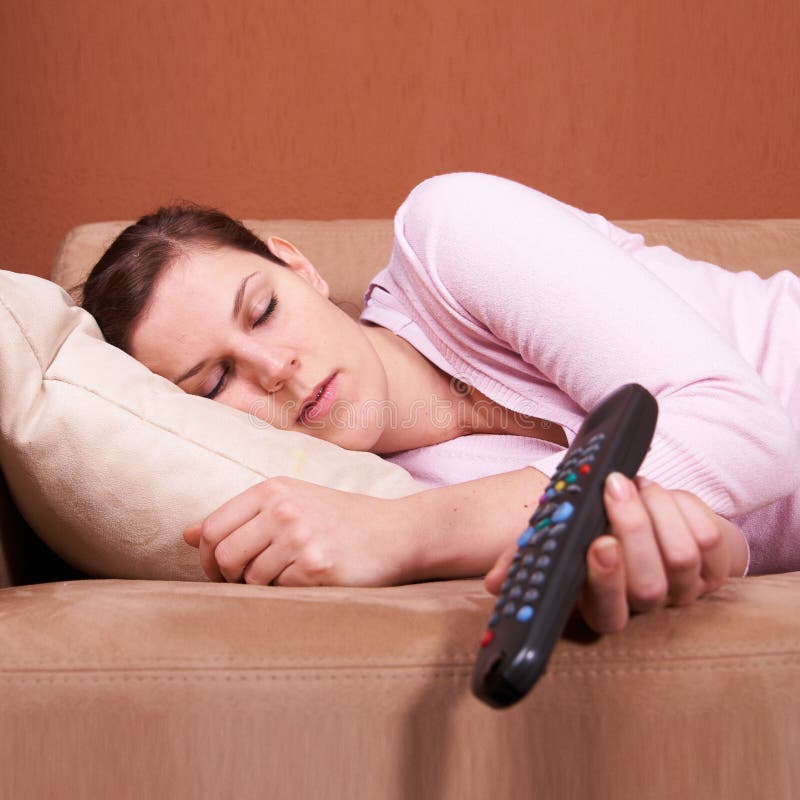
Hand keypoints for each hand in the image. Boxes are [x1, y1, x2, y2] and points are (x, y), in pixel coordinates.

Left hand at [183, 477, 415, 586]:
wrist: (397, 533)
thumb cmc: (341, 520)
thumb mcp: (293, 503)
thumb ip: (241, 516)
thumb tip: (186, 535)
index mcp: (274, 489)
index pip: (212, 528)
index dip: (206, 557)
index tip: (219, 570)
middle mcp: (283, 509)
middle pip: (223, 556)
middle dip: (226, 579)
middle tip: (245, 585)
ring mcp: (300, 538)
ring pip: (249, 579)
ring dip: (261, 588)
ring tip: (287, 578)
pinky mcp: (316, 568)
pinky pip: (278, 593)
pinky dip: (287, 594)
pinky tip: (308, 582)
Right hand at [484, 473, 748, 632]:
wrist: (656, 521)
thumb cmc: (596, 529)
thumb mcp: (558, 537)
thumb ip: (526, 555)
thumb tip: (496, 583)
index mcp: (603, 604)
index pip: (608, 613)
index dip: (606, 581)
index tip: (599, 542)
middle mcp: (645, 604)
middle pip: (648, 585)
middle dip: (632, 529)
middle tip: (615, 487)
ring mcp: (684, 589)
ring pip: (680, 558)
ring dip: (656, 510)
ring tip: (635, 484)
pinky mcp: (715, 569)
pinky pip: (709, 540)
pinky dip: (683, 507)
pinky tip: (662, 495)